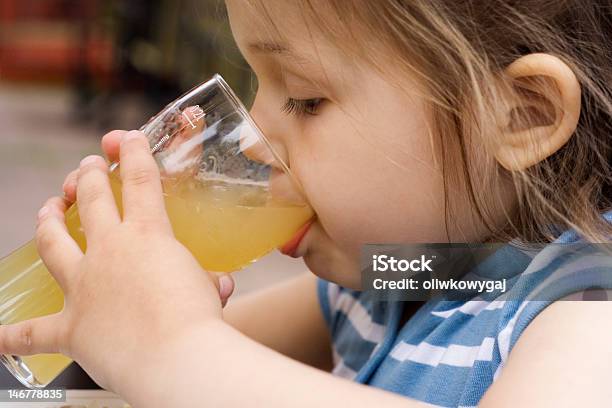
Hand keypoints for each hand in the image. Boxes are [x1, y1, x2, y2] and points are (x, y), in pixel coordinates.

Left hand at [0, 131, 230, 391]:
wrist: (178, 357)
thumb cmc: (199, 321)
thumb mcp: (207, 289)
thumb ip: (206, 280)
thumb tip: (219, 285)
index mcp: (148, 236)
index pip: (140, 180)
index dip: (133, 154)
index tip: (127, 140)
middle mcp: (110, 251)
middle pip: (92, 199)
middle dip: (89, 176)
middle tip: (88, 166)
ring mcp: (83, 286)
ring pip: (53, 242)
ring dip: (47, 220)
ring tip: (48, 207)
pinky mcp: (70, 326)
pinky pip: (32, 332)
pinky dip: (12, 335)